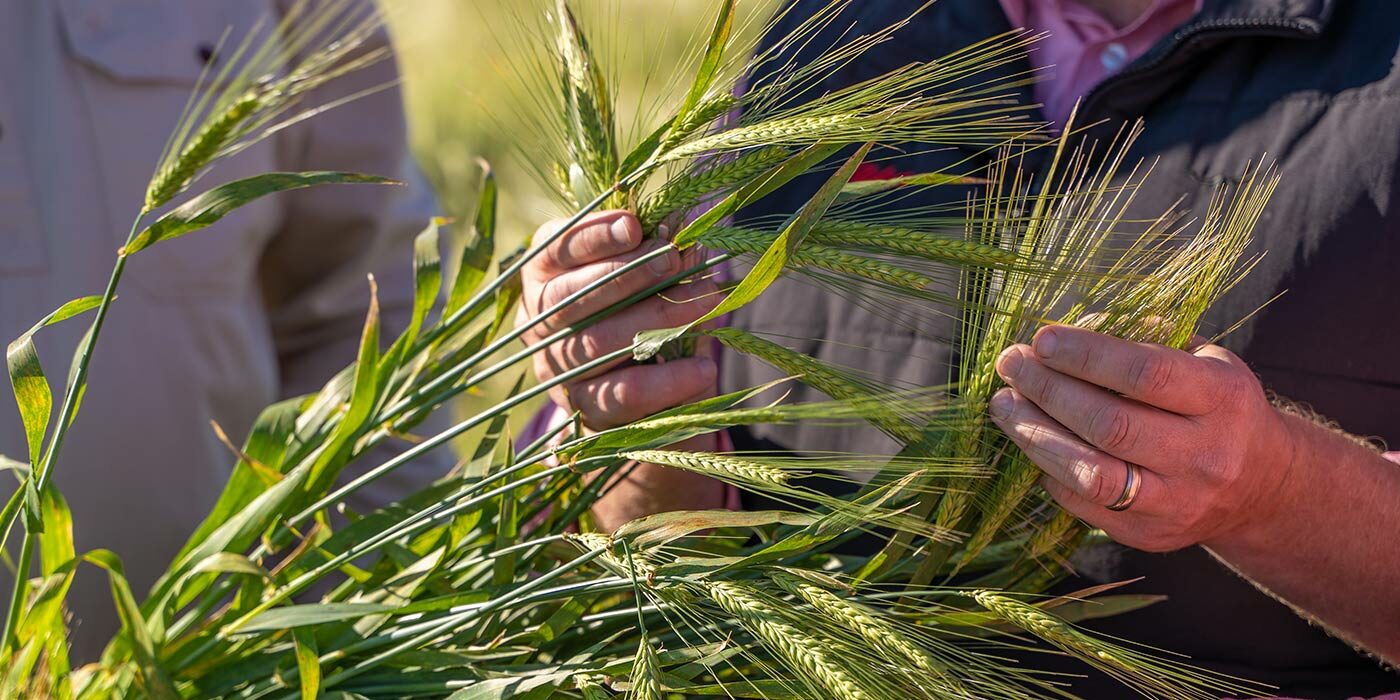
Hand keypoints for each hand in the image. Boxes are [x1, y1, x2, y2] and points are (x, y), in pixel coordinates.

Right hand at [518, 210, 720, 430]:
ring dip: (656, 320)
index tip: (634, 226)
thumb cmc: (640, 309)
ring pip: (596, 342)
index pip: (555, 248)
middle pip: (570, 296)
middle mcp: (539, 323)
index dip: (592, 236)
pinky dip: (667, 380)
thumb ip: (659, 251)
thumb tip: (685, 229)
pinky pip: (623, 393)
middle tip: (674, 259)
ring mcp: (557, 370)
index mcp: (543, 276)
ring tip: (706, 301)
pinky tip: (703, 367)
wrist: (643, 393)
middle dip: (626, 274)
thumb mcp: (647, 275)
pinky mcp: (585, 410)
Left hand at [988, 324, 1296, 552]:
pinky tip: (1033, 441)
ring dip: (1036, 435)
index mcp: (1222, 398)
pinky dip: (1050, 470)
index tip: (1041, 339)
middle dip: (1048, 391)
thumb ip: (1144, 339)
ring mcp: (1178, 502)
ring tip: (1005, 406)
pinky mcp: (1150, 535)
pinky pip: (1084, 505)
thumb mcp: (1203, 360)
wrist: (1261, 486)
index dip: (1087, 356)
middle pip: (1111, 425)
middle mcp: (1205, 455)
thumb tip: (1071, 328)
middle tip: (1011, 366)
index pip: (1146, 375)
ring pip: (1092, 474)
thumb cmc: (1214, 406)